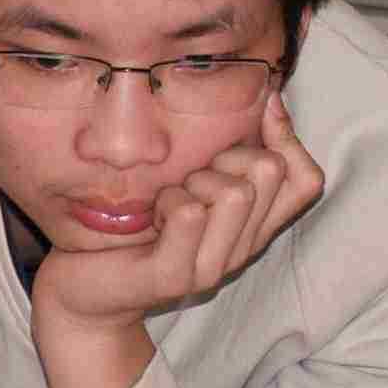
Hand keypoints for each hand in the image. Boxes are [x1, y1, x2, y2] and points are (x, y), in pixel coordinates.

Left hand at [29, 90, 324, 333]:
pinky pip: (189, 214)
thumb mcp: (190, 183)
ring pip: (236, 192)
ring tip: (166, 200)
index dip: (287, 137)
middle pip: (270, 171)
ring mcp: (210, 269)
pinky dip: (166, 201)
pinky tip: (150, 216)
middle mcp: (241, 250)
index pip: (306, 179)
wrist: (81, 292)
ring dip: (193, 181)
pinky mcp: (173, 278)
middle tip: (188, 176)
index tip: (252, 111)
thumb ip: (228, 156)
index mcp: (252, 227)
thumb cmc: (133, 225)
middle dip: (226, 155)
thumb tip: (267, 95)